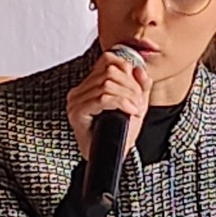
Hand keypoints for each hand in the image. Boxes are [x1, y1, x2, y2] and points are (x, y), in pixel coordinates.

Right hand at [64, 49, 149, 163]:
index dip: (128, 69)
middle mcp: (79, 91)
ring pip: (108, 84)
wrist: (112, 156)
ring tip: (136, 109)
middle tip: (140, 103)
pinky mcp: (77, 113)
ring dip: (129, 96)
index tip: (138, 88)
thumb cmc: (120, 132)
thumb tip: (139, 69)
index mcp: (90, 85)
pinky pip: (103, 98)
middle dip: (132, 86)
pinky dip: (122, 103)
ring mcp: (76, 101)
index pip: (108, 60)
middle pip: (110, 71)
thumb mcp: (135, 103)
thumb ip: (139, 85)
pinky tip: (130, 111)